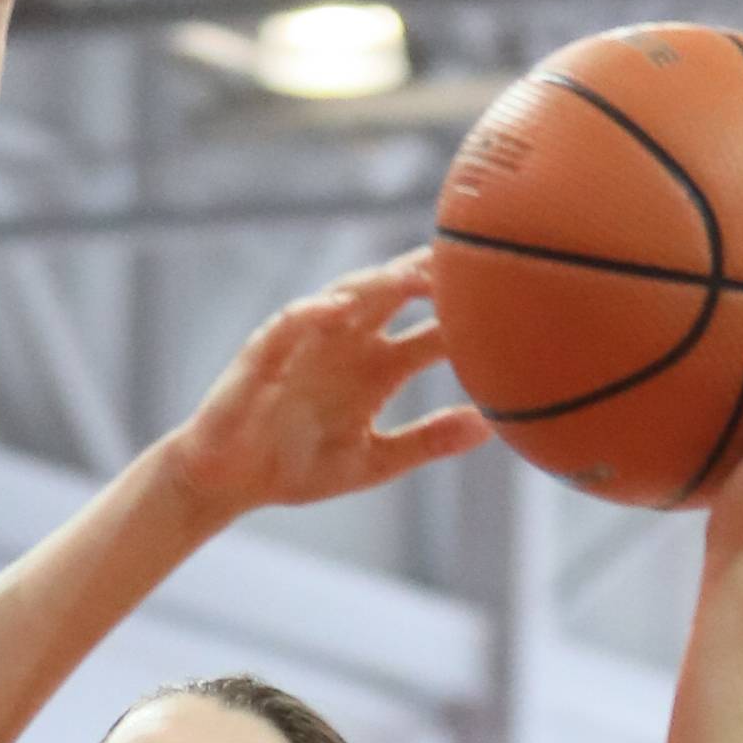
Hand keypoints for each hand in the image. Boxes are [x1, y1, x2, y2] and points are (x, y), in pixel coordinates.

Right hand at [161, 251, 494, 521]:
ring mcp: (308, 342)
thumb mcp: (373, 464)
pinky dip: (313, 313)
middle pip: (398, 295)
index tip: (514, 304)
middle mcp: (348, 343)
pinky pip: (290, 324)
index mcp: (378, 367)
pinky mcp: (264, 352)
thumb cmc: (295, 467)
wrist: (227, 481)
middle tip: (476, 261)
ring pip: (349, 297)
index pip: (432, 329)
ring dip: (381, 283)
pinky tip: (340, 309)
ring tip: (415, 275)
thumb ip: (426, 442)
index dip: (467, 315)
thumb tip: (490, 426)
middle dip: (432, 275)